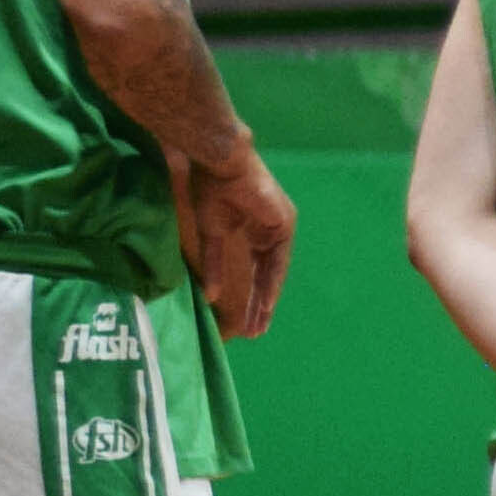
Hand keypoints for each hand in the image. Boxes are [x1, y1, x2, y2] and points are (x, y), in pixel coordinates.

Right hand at [178, 145, 296, 337]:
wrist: (220, 164)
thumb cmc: (211, 189)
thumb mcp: (211, 234)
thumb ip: (215, 264)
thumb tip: (212, 296)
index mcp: (256, 231)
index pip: (258, 270)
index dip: (252, 295)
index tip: (247, 321)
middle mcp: (272, 231)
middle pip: (268, 276)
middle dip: (261, 305)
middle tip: (256, 332)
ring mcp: (281, 228)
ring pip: (274, 272)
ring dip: (267, 301)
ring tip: (260, 326)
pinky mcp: (284, 224)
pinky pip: (277, 261)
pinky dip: (271, 283)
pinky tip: (266, 304)